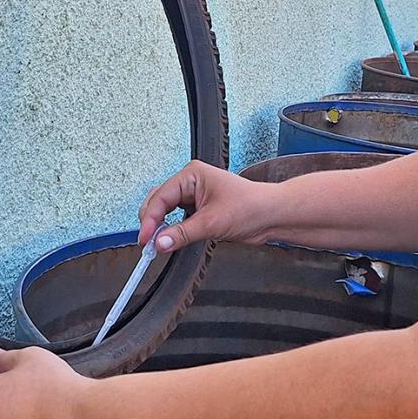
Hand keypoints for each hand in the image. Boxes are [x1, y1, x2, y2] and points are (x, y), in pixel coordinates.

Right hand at [137, 159, 276, 252]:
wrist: (272, 216)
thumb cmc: (251, 207)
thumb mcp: (211, 223)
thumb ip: (182, 234)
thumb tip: (159, 243)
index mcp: (192, 175)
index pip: (161, 196)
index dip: (150, 219)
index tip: (145, 238)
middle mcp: (191, 182)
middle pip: (159, 202)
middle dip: (152, 222)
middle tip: (148, 244)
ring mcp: (194, 196)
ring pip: (166, 211)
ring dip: (160, 226)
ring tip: (155, 244)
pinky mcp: (200, 210)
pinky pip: (177, 219)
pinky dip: (170, 230)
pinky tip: (168, 239)